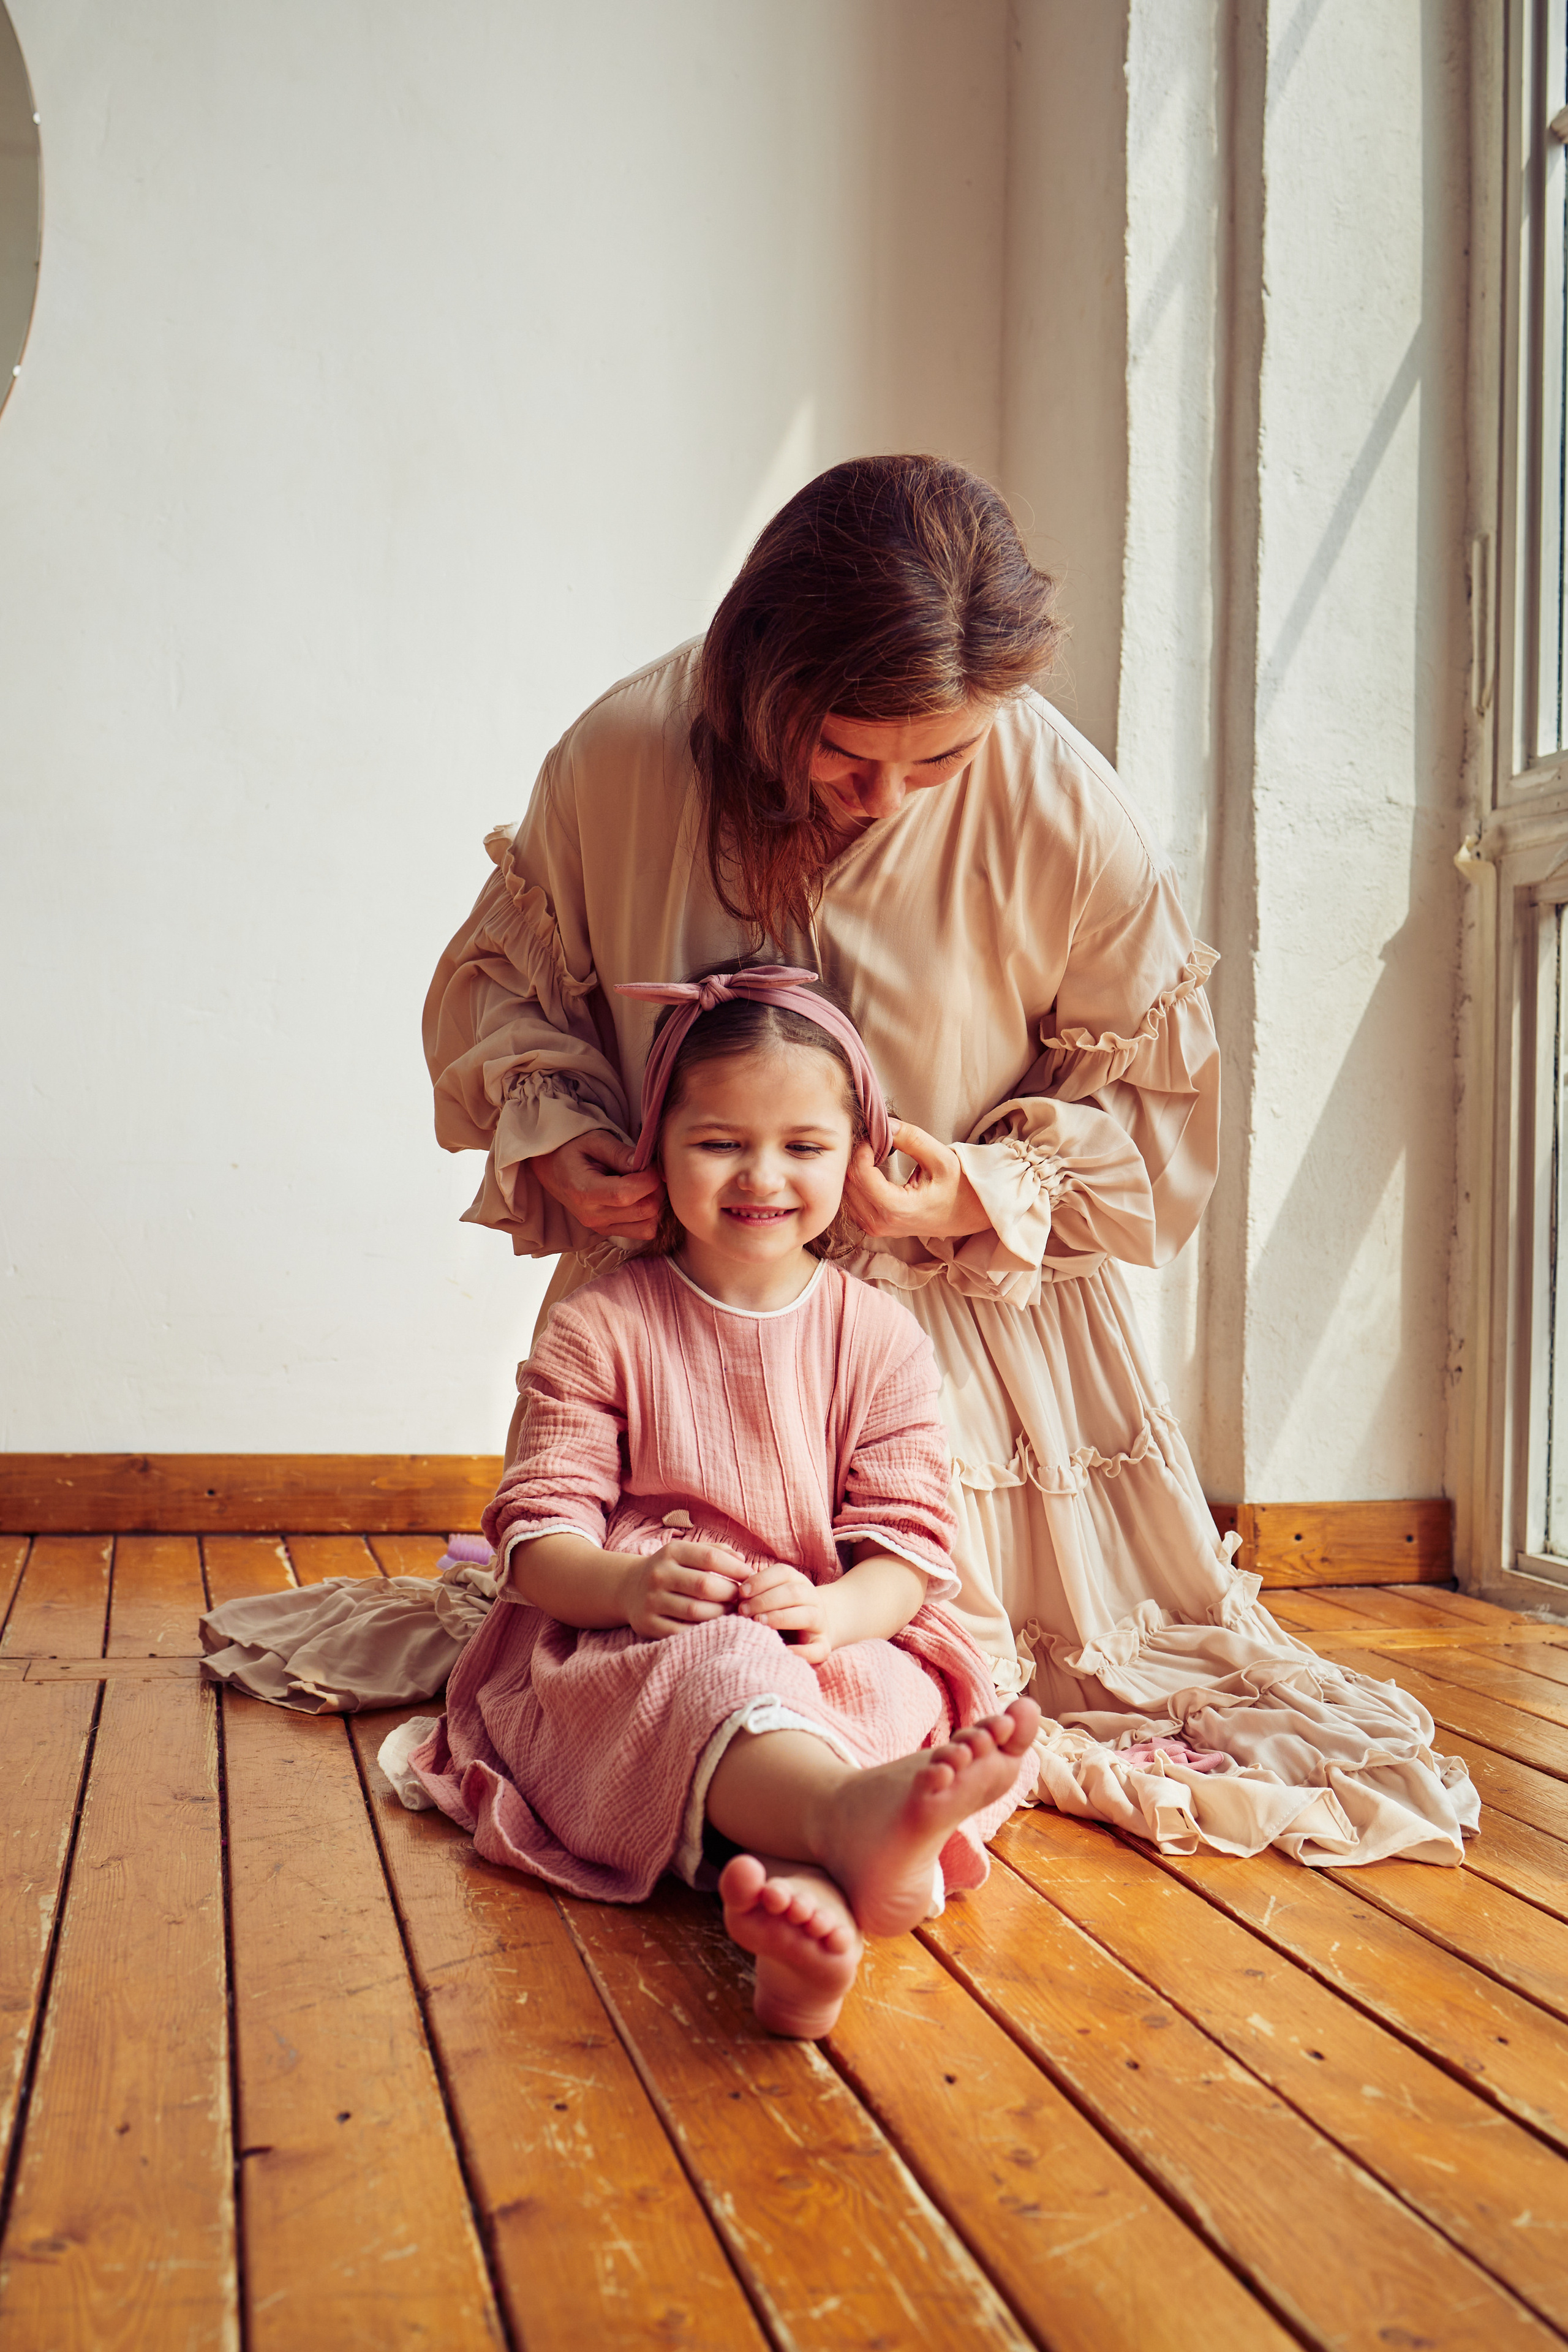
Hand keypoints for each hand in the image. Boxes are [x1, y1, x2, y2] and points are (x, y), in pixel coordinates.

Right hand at [534, 1131, 664, 1244]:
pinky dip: (649, 1216)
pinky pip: (642, 1232)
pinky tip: (640, 1196)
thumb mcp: (594, 1140)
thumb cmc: (572, 1149)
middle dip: (656, 1189)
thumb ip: (620, 1153)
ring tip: (645, 1184)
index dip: (650, 1177)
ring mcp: (600, 1227)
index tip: (651, 1162)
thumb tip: (647, 1165)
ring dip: (655, 1203)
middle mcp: (593, 1216)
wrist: (551, 1167)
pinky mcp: (607, 1231)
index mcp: (584, 1192)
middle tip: (651, 1171)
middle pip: (644, 1211)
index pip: (628, 1194)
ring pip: (648, 1226)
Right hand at [620, 1540, 748, 1638]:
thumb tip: (743, 1560)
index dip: (736, 1569)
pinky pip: (683, 1631)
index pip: (711, 1558)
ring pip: (696, 1611)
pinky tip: (713, 1626)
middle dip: (730, 1594)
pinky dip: (703, 1630)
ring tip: (731, 1612)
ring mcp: (652, 1600)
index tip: (750, 1577)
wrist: (629, 1588)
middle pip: (705, 1586)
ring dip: (721, 1613)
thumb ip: (716, 1552)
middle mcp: (659, 1574)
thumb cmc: (671, 1570)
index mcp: (671, 1552)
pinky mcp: (648, 1624)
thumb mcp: (687, 1553)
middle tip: (741, 1599)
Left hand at [737, 1562, 834, 1665]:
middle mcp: (813, 1599)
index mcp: (799, 1582)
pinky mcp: (823, 1646)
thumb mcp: (771, 1598)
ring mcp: (820, 1623)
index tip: (741, 1592)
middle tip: (743, 1610)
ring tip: (758, 1623)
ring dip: (780, 1617)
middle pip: (793, 1593)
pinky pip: (818, 1650)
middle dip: (765, 1600)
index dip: (761, 1580)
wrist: (809, 1631)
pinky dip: (802, 1652)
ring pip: (807, 1615)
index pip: (783, 1573)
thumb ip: (756, 1594)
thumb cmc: (779, 1612)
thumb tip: (735, 1596)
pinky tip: (784, 1651)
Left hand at [842, 1119, 989, 1241]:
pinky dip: (856, 1182)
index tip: (875, 1136)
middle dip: (855, 1157)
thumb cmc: (961, 1188)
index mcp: (897, 1209)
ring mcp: (876, 1228)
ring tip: (873, 1152)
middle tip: (872, 1140)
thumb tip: (884, 1123)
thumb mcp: (941, 1158)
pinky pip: (851, 1201)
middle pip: (848, 1183)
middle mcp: (881, 1223)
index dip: (862, 1149)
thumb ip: (910, 1138)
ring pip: (846, 1192)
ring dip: (854, 1169)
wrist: (971, 1215)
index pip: (860, 1174)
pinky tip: (871, 1169)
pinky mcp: (874, 1226)